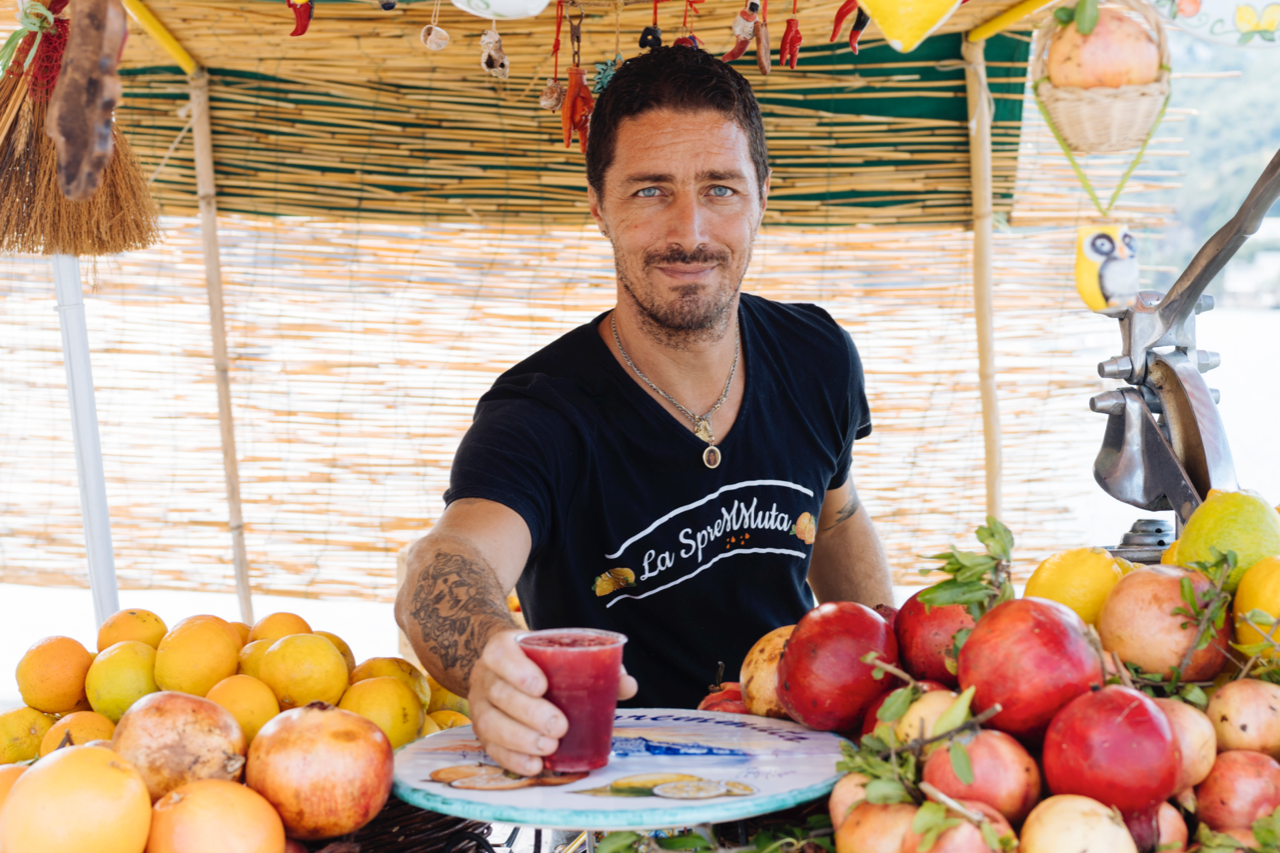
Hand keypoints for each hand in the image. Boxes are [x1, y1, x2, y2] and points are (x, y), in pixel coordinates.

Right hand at [468, 631, 638, 774]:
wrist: (504, 667)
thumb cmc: (540, 661)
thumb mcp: (560, 652)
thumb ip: (593, 664)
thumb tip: (627, 685)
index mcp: (503, 647)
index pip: (500, 653)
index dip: (517, 670)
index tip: (541, 686)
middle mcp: (486, 675)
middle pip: (499, 693)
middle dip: (529, 713)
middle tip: (559, 726)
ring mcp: (480, 704)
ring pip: (490, 723)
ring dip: (521, 739)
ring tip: (549, 748)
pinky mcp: (482, 730)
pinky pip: (491, 747)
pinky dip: (512, 759)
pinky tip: (534, 765)